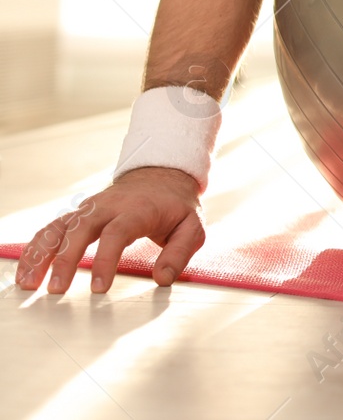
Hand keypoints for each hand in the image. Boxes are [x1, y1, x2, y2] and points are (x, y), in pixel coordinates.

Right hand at [14, 167, 204, 293]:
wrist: (161, 175)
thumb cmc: (176, 206)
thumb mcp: (192, 226)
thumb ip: (179, 252)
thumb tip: (163, 279)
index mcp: (137, 209)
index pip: (116, 233)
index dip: (105, 260)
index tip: (100, 288)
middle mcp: (107, 207)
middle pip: (79, 229)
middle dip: (65, 260)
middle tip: (57, 290)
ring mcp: (88, 209)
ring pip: (57, 228)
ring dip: (40, 255)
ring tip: (28, 285)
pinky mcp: (78, 215)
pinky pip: (51, 230)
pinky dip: (35, 249)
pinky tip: (26, 271)